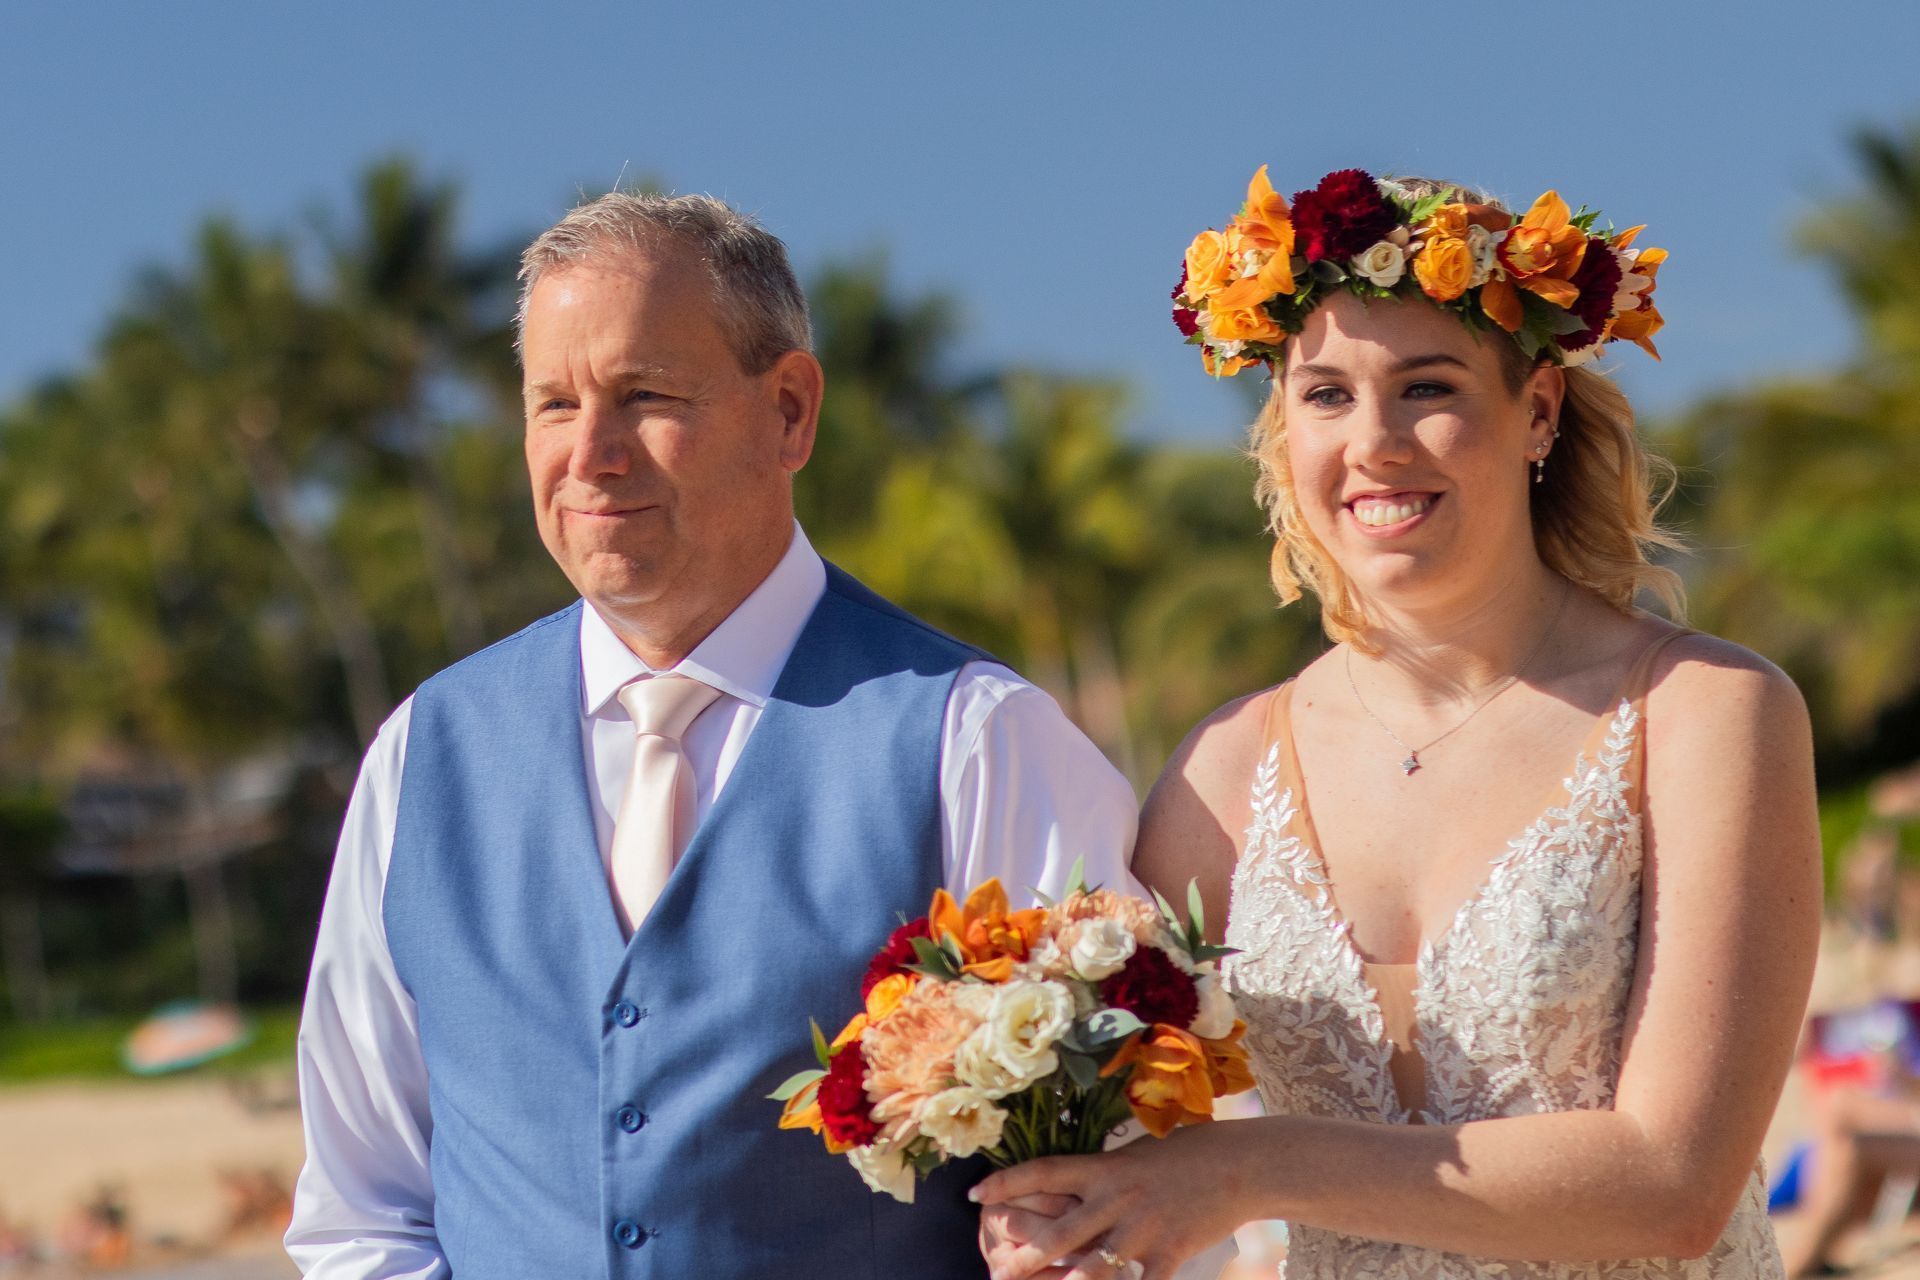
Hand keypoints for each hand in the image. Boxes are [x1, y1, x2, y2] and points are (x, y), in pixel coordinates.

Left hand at [971, 1126, 1246, 1279]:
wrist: (1241, 1163)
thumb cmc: (1189, 1153)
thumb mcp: (1137, 1155)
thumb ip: (1105, 1174)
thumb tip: (1070, 1184)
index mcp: (1105, 1168)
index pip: (1044, 1172)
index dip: (1007, 1182)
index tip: (977, 1193)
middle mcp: (1117, 1198)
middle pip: (1059, 1232)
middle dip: (1024, 1255)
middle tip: (996, 1270)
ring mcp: (1143, 1228)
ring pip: (1094, 1267)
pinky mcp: (1171, 1251)